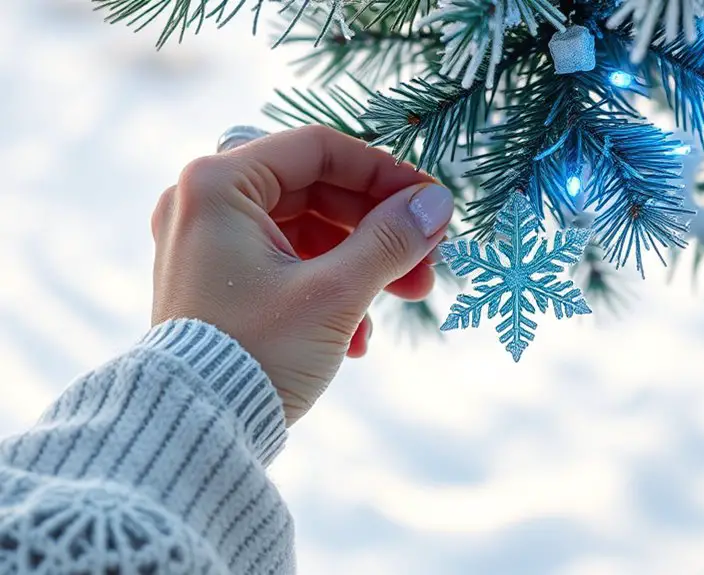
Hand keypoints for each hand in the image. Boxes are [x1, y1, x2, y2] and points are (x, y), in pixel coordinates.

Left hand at [150, 125, 452, 424]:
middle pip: (317, 191)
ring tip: (404, 298)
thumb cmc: (257, 354)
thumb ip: (390, 239)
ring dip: (363, 261)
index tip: (432, 203)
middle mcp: (205, 202)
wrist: (197, 430)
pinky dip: (329, 285)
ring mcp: (208, 242)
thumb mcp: (335, 293)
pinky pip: (287, 262)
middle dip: (380, 228)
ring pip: (308, 229)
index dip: (386, 173)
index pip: (320, 149)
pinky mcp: (218, 279)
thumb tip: (437, 203)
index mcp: (218, 185)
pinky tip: (356, 335)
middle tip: (428, 261)